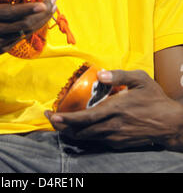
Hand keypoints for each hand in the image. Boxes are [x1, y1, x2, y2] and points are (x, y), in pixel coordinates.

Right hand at [0, 0, 55, 66]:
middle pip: (22, 24)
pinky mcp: (0, 51)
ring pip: (24, 33)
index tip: (44, 3)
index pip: (10, 13)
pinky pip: (20, 40)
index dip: (28, 9)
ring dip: (41, 22)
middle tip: (53, 2)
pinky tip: (41, 20)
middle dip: (41, 14)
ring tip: (51, 8)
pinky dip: (32, 30)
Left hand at [45, 69, 182, 150]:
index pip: (83, 118)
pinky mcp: (118, 144)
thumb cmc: (155, 99)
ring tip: (60, 122)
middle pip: (79, 132)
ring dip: (70, 132)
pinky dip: (84, 135)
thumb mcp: (140, 80)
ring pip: (86, 138)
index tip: (51, 115)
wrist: (170, 124)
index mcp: (114, 110)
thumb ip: (119, 75)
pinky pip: (96, 141)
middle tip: (49, 118)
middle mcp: (111, 127)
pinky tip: (79, 127)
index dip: (65, 119)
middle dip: (61, 127)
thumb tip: (100, 74)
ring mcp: (114, 138)